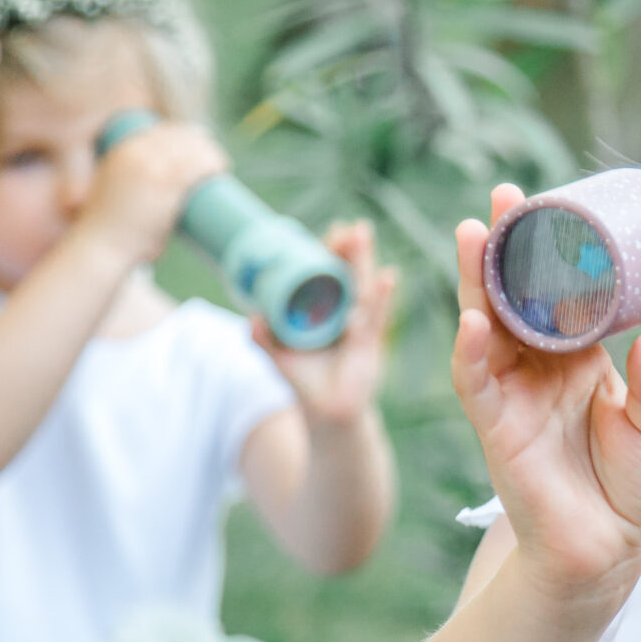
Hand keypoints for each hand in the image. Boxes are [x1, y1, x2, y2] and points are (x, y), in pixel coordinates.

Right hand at [75, 119, 226, 265]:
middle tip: (214, 159)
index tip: (199, 143)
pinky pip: (194, 166)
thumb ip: (132, 194)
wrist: (101, 246)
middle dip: (201, 143)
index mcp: (122, 152)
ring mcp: (151, 167)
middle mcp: (136, 153)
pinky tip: (221, 166)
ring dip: (211, 152)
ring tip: (221, 165)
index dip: (184, 134)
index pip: (160, 133)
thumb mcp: (115, 198)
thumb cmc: (109, 231)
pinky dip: (212, 162)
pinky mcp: (164, 185)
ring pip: (190, 150)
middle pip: (179, 137)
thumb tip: (152, 209)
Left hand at [254, 221, 398, 425]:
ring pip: (362, 289)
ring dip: (364, 262)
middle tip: (354, 226)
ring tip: (364, 236)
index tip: (332, 231)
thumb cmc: (305, 384)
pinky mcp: (369, 344)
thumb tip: (252, 319)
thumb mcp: (280, 359)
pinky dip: (383, 298)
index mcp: (324, 314)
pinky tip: (388, 277)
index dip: (330, 254)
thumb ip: (265, 340)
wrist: (327, 415)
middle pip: (350, 276)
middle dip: (351, 251)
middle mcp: (344, 316)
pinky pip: (377, 317)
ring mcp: (359, 328)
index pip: (328, 277)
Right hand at [454, 185, 640, 605]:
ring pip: (485, 326)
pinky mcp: (496, 429)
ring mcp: (512, 394)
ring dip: (476, 282)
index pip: (561, 293)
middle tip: (505, 196)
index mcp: (580, 358)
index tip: (558, 202)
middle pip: (515, 295)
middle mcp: (540, 368)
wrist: (610, 553)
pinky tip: (471, 321)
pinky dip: (470, 353)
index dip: (555, 252)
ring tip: (475, 234)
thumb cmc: (633, 488)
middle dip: (508, 246)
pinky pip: (476, 384)